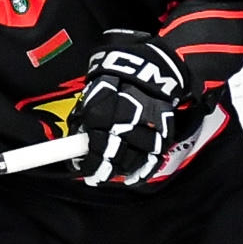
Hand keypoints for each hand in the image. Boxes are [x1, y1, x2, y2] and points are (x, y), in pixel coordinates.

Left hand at [72, 30, 192, 185]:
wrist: (155, 65)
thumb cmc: (119, 75)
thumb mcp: (97, 85)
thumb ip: (86, 111)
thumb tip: (77, 134)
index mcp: (105, 105)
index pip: (94, 140)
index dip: (87, 158)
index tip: (80, 166)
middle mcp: (127, 116)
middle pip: (114, 150)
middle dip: (103, 167)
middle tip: (94, 176)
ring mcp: (148, 124)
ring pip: (133, 156)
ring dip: (121, 168)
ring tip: (111, 173)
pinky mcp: (164, 130)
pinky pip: (154, 156)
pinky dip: (143, 171)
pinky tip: (132, 179)